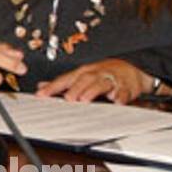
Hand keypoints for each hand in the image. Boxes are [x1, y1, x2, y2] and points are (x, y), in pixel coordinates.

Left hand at [35, 58, 151, 103]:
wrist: (130, 69)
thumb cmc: (102, 74)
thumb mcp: (81, 75)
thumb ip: (62, 83)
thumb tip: (41, 86)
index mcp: (82, 72)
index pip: (65, 79)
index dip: (52, 87)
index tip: (41, 94)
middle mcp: (95, 74)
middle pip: (83, 79)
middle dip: (75, 88)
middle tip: (67, 98)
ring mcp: (110, 79)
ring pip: (101, 83)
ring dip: (93, 90)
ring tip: (85, 99)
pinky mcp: (125, 87)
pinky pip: (123, 91)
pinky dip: (120, 97)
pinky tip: (117, 102)